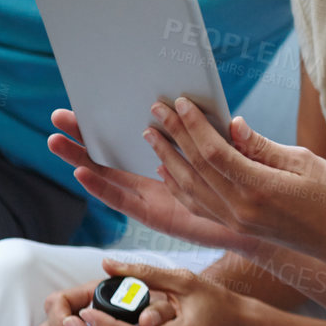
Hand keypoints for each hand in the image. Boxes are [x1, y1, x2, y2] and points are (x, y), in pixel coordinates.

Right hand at [50, 108, 259, 256]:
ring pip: (111, 176)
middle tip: (58, 116)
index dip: (113, 120)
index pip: (135, 136)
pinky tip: (82, 173)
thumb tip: (233, 120)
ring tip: (55, 141)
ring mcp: (156, 198)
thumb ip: (237, 142)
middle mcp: (158, 179)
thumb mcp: (249, 158)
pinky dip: (104, 189)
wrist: (269, 226)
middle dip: (85, 136)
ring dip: (83, 159)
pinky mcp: (159, 216)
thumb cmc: (260, 190)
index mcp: (175, 160)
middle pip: (113, 154)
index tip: (89, 100)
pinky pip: (127, 202)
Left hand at [145, 97, 325, 263]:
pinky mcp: (237, 227)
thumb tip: (234, 125)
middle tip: (156, 110)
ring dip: (168, 159)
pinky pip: (197, 206)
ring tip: (152, 135)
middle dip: (174, 135)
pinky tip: (167, 171)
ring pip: (190, 188)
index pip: (215, 152)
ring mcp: (236, 222)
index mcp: (259, 189)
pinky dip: (178, 186)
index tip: (182, 102)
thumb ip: (264, 147)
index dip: (195, 126)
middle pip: (196, 168)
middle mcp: (240, 209)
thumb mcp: (307, 164)